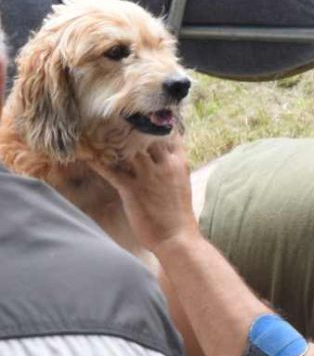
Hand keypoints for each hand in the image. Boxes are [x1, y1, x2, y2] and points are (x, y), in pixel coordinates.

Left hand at [92, 134, 199, 254]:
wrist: (176, 236)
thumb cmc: (179, 214)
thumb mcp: (182, 183)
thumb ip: (173, 168)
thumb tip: (166, 158)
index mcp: (179, 162)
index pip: (170, 135)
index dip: (158, 126)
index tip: (147, 119)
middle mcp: (164, 164)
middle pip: (148, 138)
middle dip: (134, 130)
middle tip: (118, 122)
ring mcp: (148, 176)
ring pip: (129, 151)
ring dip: (115, 143)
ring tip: (101, 135)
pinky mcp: (132, 190)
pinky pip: (113, 172)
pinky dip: (100, 165)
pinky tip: (89, 158)